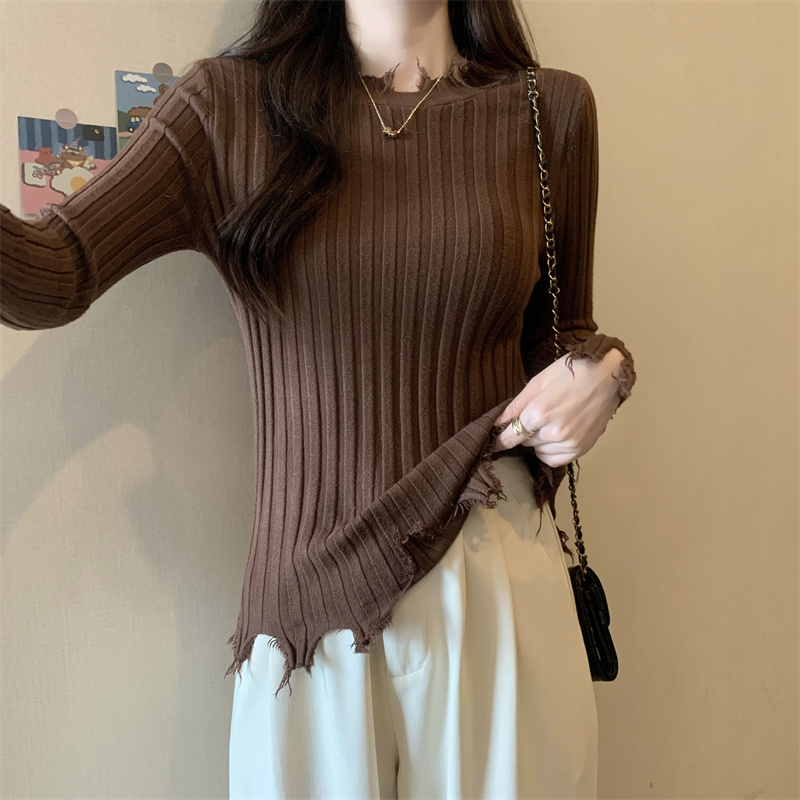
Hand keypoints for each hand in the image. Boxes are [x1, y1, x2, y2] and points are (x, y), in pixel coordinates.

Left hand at [491, 349, 623, 465]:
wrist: (607, 374)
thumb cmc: (571, 372)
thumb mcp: (537, 383)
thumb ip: (515, 406)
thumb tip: (496, 423)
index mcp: (539, 413)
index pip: (510, 436)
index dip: (500, 439)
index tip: (496, 440)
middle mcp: (554, 432)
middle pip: (524, 441)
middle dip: (524, 431)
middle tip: (536, 416)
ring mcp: (569, 442)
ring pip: (539, 451)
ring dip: (538, 441)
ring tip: (549, 423)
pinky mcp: (581, 448)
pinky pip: (556, 460)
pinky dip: (550, 451)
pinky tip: (555, 436)